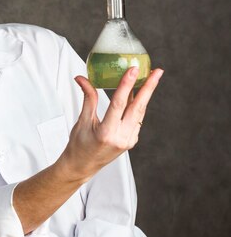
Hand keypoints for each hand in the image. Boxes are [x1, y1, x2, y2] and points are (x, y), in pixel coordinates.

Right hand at [61, 66, 163, 181]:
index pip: (119, 104)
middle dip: (149, 87)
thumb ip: (87, 98)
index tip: (133, 70)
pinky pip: (137, 119)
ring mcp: (128, 140)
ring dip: (145, 95)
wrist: (82, 166)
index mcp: (106, 132)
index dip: (126, 85)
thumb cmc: (78, 145)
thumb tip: (82, 79)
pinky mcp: (131, 140)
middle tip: (157, 71)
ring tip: (150, 77)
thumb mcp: (82, 121)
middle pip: (138, 107)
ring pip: (140, 112)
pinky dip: (138, 106)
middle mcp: (121, 137)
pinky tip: (139, 94)